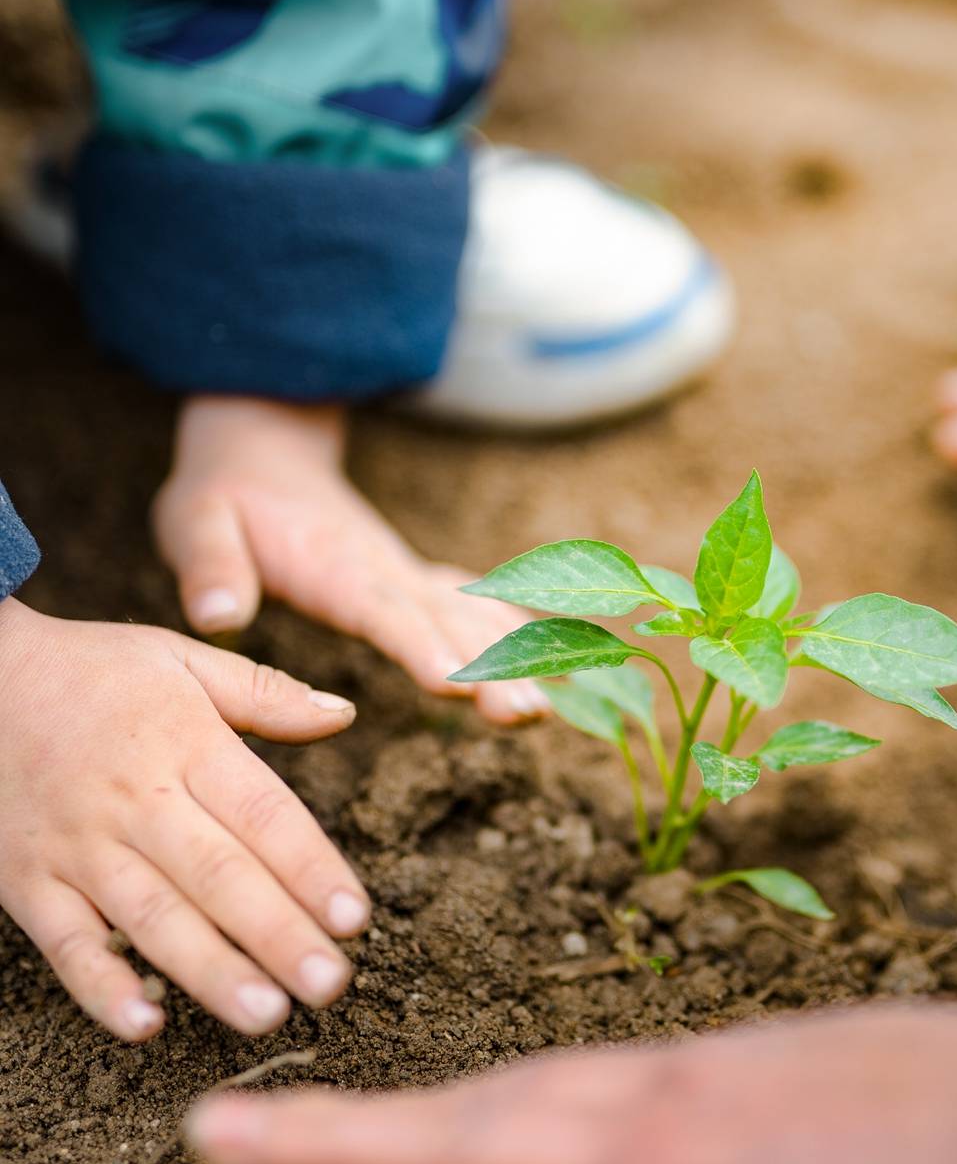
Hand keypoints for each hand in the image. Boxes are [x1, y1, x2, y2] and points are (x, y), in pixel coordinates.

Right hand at [0, 598, 369, 1041]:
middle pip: (218, 875)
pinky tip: (145, 1026)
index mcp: (185, 743)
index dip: (310, 868)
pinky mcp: (28, 882)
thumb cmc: (92, 672)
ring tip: (267, 1013)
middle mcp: (135, 799)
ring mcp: (79, 846)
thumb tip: (344, 713)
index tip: (355, 917)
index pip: (262, 814)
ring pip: (152, 917)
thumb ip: (265, 692)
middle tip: (331, 984)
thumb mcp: (180, 659)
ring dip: (210, 971)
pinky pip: (67, 944)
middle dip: (278, 935)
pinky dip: (101, 987)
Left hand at [152, 397, 545, 723]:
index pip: (384, 609)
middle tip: (530, 714)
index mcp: (334, 564)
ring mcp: (406, 574)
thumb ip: (209, 566)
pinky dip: (517, 634)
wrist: (263, 449)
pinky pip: (474, 607)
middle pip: (447, 622)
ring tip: (549, 709)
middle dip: (494, 668)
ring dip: (516, 658)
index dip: (421, 646)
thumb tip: (219, 617)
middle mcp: (384, 570)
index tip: (456, 685)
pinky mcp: (412, 581)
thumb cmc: (226, 495)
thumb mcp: (195, 521)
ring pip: (473, 617)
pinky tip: (555, 664)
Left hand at [171, 1006, 956, 1163]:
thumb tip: (651, 1143)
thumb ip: (716, 1112)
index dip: (385, 1116)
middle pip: (446, 1154)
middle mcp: (648, 1157)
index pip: (498, 1102)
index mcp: (681, 1086)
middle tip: (196, 1155)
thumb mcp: (817, 1067)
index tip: (298, 1114)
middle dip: (310, 1160)